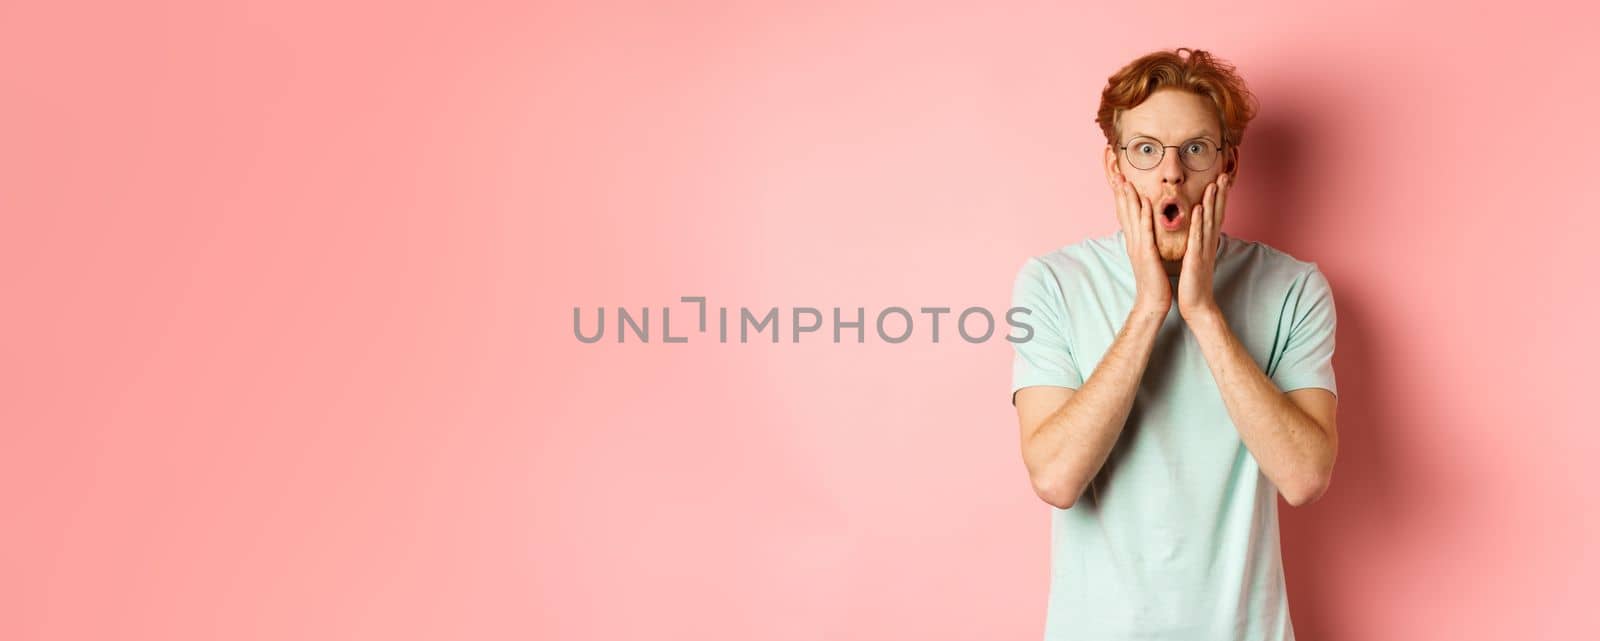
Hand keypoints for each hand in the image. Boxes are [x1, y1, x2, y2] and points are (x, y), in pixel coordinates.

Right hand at [1111, 173, 1170, 312]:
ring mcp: (1139, 247)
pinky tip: (1144, 203)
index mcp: (1135, 241)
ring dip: (1129, 198)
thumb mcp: (1148, 257)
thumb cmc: (1154, 281)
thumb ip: (1146, 242)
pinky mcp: (1147, 254)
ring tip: (1125, 180)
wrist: (1153, 302)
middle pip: (1125, 211)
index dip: (1122, 195)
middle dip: (1120, 191)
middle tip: (1115, 171)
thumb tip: (1146, 231)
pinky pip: (1146, 232)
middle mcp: (1133, 241)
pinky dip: (1145, 216)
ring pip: (1133, 218)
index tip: (1120, 177)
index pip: (1127, 213)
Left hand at [1178, 174, 1229, 320]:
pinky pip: (1198, 237)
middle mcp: (1209, 244)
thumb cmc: (1194, 282)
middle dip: (1221, 194)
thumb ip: (1199, 243)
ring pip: (1209, 221)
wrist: (1197, 305)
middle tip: (1224, 174)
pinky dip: (1199, 222)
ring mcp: (1204, 250)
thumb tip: (1200, 231)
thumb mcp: (1197, 258)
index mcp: (1208, 243)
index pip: (1215, 216)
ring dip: (1212, 202)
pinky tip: (1200, 208)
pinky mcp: (1196, 258)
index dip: (1219, 198)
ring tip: (1214, 183)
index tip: (1221, 179)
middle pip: (1217, 214)